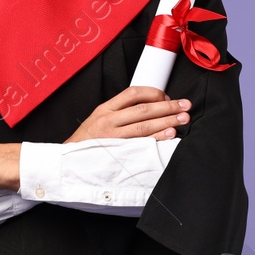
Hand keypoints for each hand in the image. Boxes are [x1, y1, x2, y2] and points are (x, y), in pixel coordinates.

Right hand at [65, 86, 189, 143]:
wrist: (68, 162)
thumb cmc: (88, 142)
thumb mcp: (99, 120)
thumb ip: (120, 113)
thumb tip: (150, 107)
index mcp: (105, 109)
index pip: (133, 93)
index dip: (154, 93)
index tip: (167, 97)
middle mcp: (108, 120)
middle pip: (143, 109)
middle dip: (168, 106)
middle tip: (186, 105)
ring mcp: (112, 137)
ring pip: (144, 125)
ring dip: (167, 121)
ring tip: (183, 119)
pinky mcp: (117, 152)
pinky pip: (141, 143)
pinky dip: (157, 138)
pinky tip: (170, 134)